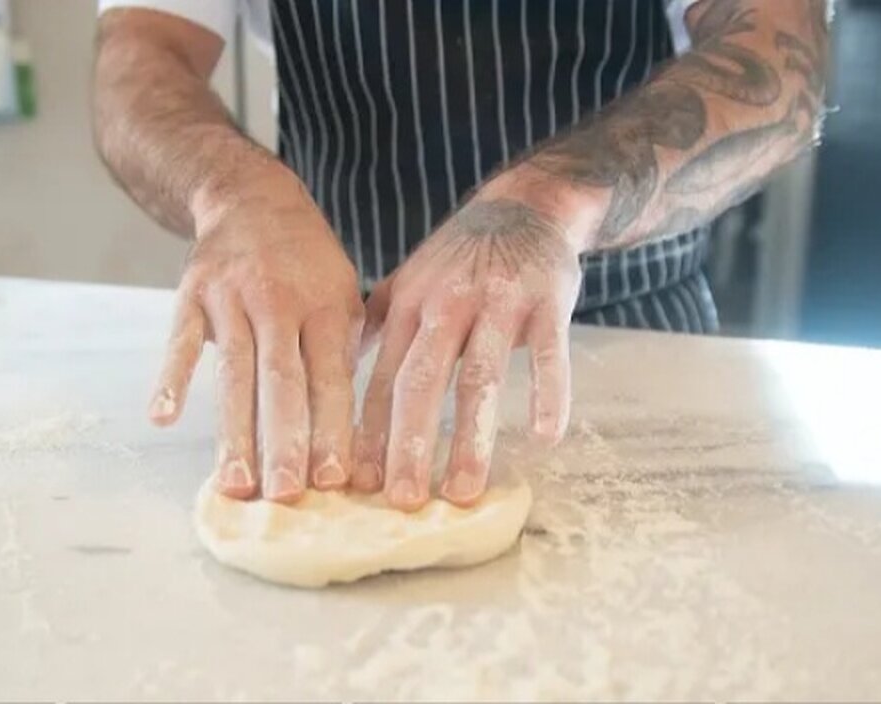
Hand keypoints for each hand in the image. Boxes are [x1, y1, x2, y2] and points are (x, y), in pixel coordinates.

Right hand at [148, 166, 363, 502]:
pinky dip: (170, 378)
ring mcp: (232, 298)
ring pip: (234, 372)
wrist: (252, 197)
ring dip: (234, 431)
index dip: (332, 428)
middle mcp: (280, 302)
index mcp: (325, 307)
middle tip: (286, 495)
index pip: (330, 378)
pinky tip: (164, 417)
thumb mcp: (344, 292)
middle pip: (282, 381)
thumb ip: (345, 350)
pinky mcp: (191, 294)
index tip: (334, 478)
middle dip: (285, 441)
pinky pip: (179, 340)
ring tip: (236, 483)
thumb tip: (358, 421)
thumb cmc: (306, 261)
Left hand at [352, 170, 594, 510]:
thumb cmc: (461, 257)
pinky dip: (548, 394)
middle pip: (421, 383)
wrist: (526, 206)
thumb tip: (333, 382)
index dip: (368, 432)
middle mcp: (447, 305)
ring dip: (472, 438)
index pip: (381, 379)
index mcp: (410, 307)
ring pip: (480, 377)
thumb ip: (376, 330)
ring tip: (464, 490)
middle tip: (402, 500)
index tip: (358, 484)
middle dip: (408, 444)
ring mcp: (498, 303)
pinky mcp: (547, 302)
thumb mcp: (409, 282)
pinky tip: (544, 438)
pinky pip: (547, 354)